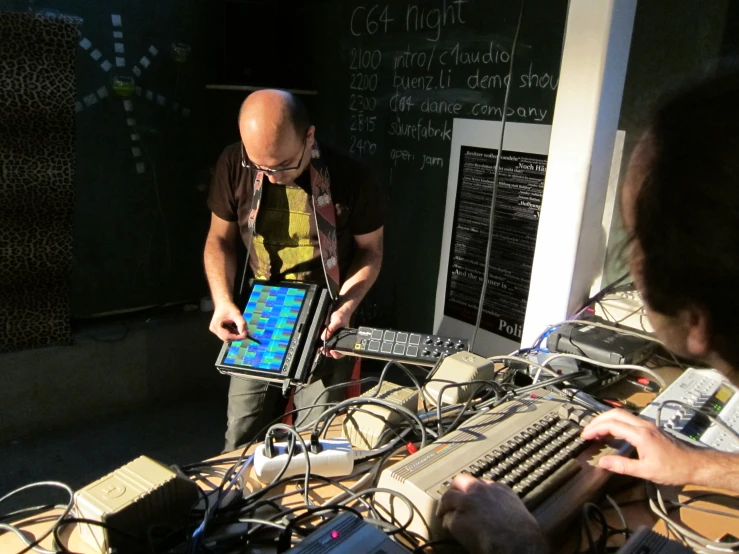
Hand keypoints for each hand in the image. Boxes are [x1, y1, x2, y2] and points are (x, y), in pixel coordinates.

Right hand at [209, 302, 247, 341]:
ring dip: (235, 335)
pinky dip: (233, 333)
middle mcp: (214, 329)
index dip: (237, 337)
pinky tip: (236, 327)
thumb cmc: (228, 307)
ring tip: (241, 328)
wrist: (223, 303)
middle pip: (227, 338)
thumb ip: (241, 324)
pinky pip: (226, 334)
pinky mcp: (218, 330)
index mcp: (216, 326)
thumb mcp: (236, 314)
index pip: (227, 336)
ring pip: (227, 337)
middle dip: (237, 336)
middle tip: (245, 332)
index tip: (245, 335)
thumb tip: (244, 334)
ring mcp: (215, 330)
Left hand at [320, 305, 352, 358]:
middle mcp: (342, 340)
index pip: (342, 351)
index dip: (337, 353)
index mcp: (345, 339)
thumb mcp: (336, 321)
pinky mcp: (333, 337)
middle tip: (324, 351)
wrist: (341, 311)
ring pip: (333, 349)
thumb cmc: (341, 316)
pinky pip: (330, 343)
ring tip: (322, 349)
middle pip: (338, 352)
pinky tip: (322, 345)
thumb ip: (330, 329)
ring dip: (327, 351)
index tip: (331, 351)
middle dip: (330, 354)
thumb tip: (323, 338)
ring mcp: (337, 339)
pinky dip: (326, 346)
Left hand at [437, 474, 547, 553]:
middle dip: (455, 489)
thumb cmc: (523, 533)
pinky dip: (448, 525)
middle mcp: (481, 491)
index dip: (474, 490)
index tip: (471, 495)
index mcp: (499, 489)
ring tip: (443, 513)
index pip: (481, 482)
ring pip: (448, 497)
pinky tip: (450, 530)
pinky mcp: (457, 519)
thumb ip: (505, 504)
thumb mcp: (519, 510)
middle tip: (451, 497)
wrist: (515, 543)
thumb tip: (502, 512)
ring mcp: (467, 503)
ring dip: (445, 506)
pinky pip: (448, 520)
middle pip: (461, 481)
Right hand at [581, 408, 698, 485]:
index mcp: (640, 434)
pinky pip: (628, 419)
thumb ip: (622, 466)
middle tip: (587, 431)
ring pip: (621, 414)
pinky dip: (615, 422)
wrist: (695, 464)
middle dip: (598, 420)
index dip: (596, 428)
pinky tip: (612, 432)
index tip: (585, 436)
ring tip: (596, 430)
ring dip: (606, 419)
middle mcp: (643, 425)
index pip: (612, 424)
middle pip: (615, 413)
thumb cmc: (673, 469)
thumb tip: (602, 463)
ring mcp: (647, 425)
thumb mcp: (646, 471)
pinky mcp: (650, 428)